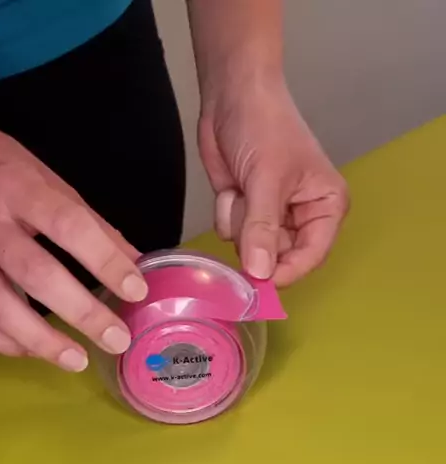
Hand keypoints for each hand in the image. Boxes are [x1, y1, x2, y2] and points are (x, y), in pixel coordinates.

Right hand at [0, 111, 146, 370]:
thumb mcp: (48, 181)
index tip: (135, 290)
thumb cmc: (0, 172)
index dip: (104, 260)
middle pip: (35, 273)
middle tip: (116, 339)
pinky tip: (32, 351)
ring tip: (78, 360)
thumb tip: (136, 265)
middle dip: (81, 312)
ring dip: (41, 340)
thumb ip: (92, 225)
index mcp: (19, 188)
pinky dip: (4, 341)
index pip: (69, 225)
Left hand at [199, 73, 348, 285]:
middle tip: (247, 209)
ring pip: (251, 249)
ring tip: (243, 187)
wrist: (233, 93)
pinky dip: (227, 212)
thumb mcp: (267, 178)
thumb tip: (261, 273)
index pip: (311, 256)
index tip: (260, 281)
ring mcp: (273, 217)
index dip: (286, 272)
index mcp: (326, 207)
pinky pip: (232, 235)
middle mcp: (303, 217)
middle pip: (279, 259)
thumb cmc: (265, 125)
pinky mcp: (247, 211)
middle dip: (257, 240)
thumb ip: (263, 229)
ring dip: (239, 221)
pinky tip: (232, 186)